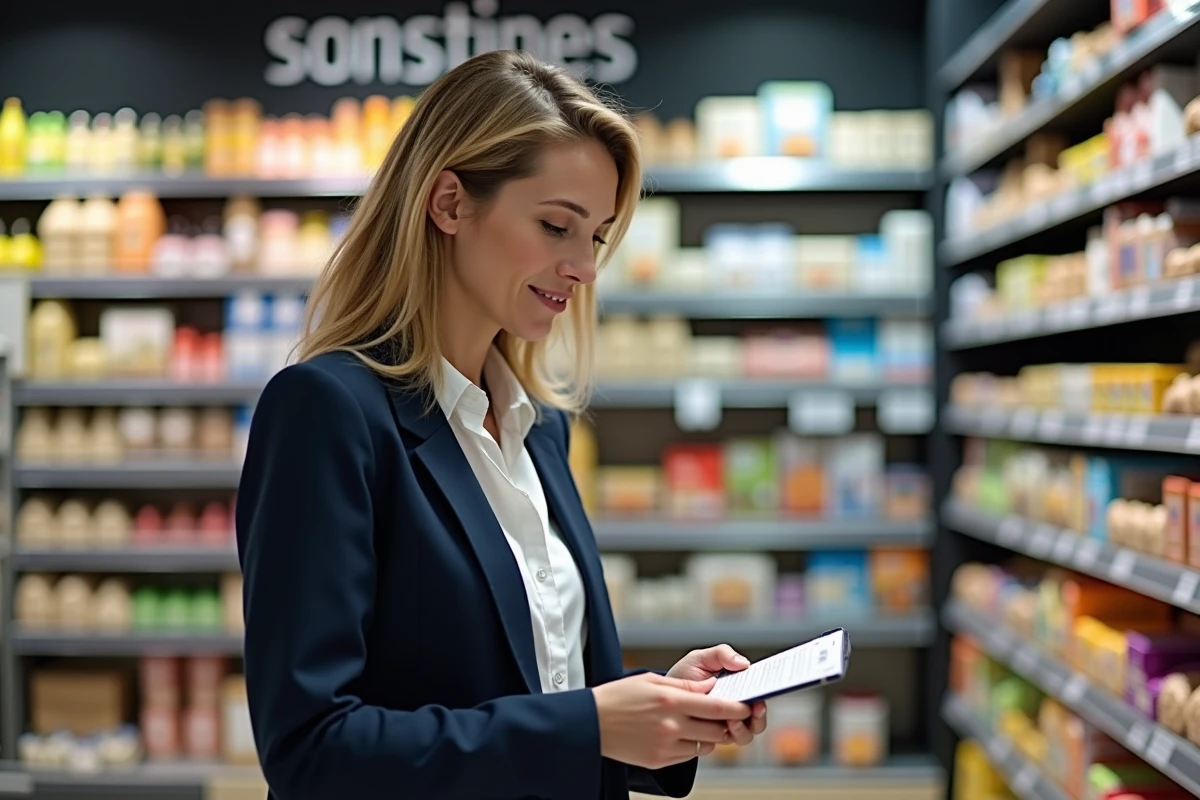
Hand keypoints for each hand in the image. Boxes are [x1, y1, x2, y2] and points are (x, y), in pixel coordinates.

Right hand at [591, 672, 751, 768]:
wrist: (590, 723)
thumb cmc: (620, 696)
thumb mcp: (651, 680)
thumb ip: (685, 686)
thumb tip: (712, 688)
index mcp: (671, 700)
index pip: (718, 707)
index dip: (738, 707)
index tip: (748, 705)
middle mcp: (671, 725)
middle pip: (717, 730)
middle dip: (727, 723)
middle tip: (727, 715)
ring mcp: (666, 746)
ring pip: (705, 745)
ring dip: (709, 735)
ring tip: (699, 723)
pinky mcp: (659, 761)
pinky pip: (688, 755)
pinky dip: (691, 745)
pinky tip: (680, 733)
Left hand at [667, 644, 767, 746]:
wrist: (662, 695)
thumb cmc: (685, 675)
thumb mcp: (702, 658)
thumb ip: (722, 654)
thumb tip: (745, 663)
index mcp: (738, 687)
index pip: (760, 692)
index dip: (767, 693)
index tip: (764, 693)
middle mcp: (736, 708)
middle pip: (758, 718)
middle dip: (760, 716)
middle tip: (754, 708)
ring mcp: (727, 724)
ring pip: (746, 734)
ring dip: (743, 728)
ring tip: (732, 719)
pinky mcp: (714, 736)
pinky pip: (727, 741)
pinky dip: (727, 736)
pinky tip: (720, 726)